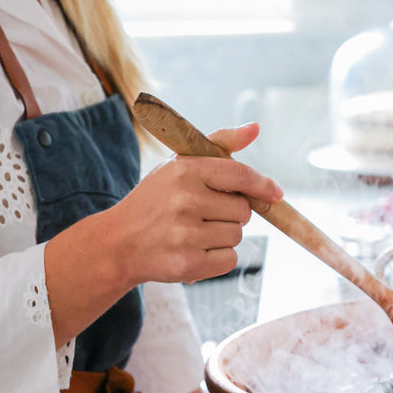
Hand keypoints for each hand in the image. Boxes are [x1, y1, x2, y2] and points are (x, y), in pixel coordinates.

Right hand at [107, 122, 281, 286]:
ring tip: (194, 232)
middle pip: (244, 210)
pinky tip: (195, 250)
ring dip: (224, 236)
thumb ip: (219, 143)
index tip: (275, 193)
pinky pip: (230, 260)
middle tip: (204, 213)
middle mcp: (186, 201)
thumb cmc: (155, 200)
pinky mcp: (188, 264)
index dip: (262, 184)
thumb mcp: (178, 165)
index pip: (240, 175)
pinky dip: (219, 258)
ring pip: (237, 235)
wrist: (117, 243)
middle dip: (231, 212)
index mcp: (185, 170)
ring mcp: (186, 235)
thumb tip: (256, 128)